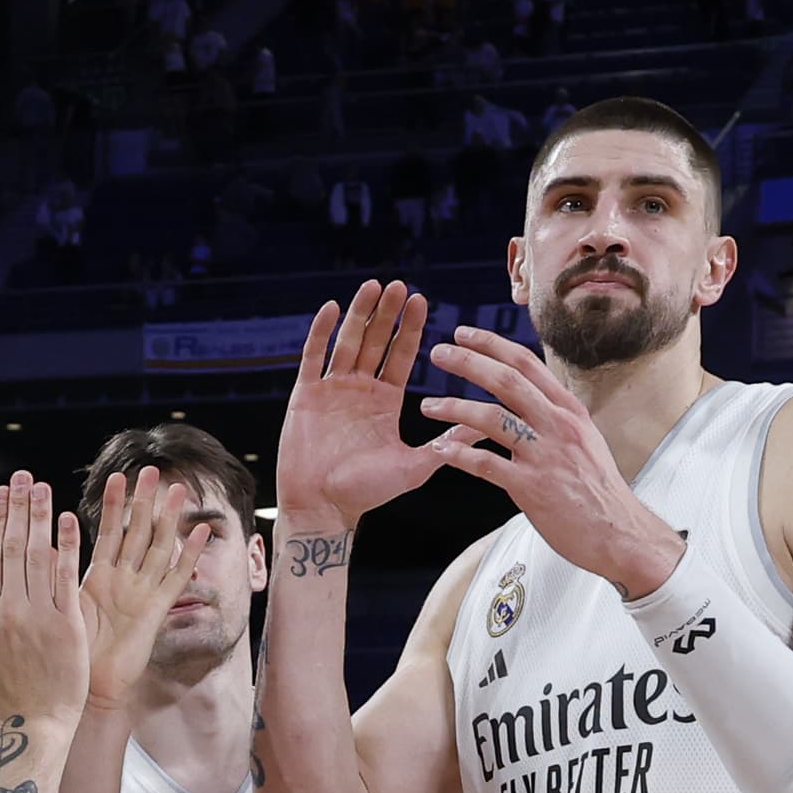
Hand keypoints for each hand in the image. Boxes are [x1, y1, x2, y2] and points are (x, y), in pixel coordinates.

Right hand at [0, 474, 90, 723]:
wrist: (36, 723)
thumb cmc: (3, 689)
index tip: (3, 492)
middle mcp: (12, 609)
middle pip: (15, 547)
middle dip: (18, 507)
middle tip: (23, 477)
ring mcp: (41, 616)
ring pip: (40, 556)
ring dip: (41, 517)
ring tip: (42, 488)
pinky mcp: (69, 625)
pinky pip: (68, 578)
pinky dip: (68, 547)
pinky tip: (69, 521)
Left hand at [77, 465, 198, 712]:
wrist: (88, 691)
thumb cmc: (71, 655)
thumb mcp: (56, 607)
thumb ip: (54, 576)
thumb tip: (43, 545)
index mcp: (99, 579)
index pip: (108, 532)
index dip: (113, 504)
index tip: (116, 475)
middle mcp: (124, 583)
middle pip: (137, 532)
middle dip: (144, 501)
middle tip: (153, 469)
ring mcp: (142, 595)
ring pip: (158, 548)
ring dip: (169, 518)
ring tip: (179, 489)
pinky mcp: (156, 612)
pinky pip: (175, 578)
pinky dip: (189, 555)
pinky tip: (202, 531)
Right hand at [275, 280, 448, 529]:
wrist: (323, 508)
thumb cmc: (366, 493)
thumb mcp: (415, 466)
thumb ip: (448, 443)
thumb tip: (487, 429)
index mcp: (384, 401)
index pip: (400, 355)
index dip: (410, 328)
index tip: (421, 300)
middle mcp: (359, 390)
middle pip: (375, 341)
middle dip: (387, 314)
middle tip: (400, 285)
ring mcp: (332, 390)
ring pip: (347, 342)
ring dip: (359, 314)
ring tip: (372, 286)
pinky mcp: (306, 396)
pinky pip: (313, 358)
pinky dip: (320, 332)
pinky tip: (331, 308)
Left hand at [419, 324, 685, 599]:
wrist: (619, 532)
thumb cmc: (597, 490)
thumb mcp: (584, 440)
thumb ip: (556, 417)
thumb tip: (533, 397)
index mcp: (569, 410)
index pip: (527, 364)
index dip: (492, 345)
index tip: (464, 334)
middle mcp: (558, 425)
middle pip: (507, 381)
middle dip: (469, 362)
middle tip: (439, 353)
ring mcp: (544, 456)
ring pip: (492, 418)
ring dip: (455, 408)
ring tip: (428, 406)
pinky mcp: (531, 488)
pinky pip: (487, 464)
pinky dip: (460, 456)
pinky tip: (441, 450)